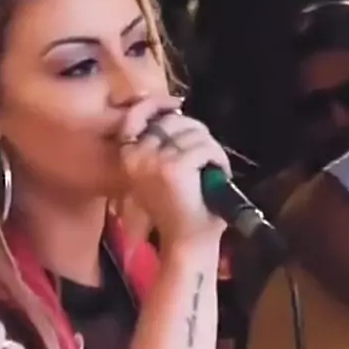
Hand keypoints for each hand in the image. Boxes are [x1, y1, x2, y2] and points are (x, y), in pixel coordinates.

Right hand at [118, 94, 229, 249]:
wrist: (187, 244)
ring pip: (193, 133)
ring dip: (211, 149)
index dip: (157, 104)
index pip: (136, 115)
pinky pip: (206, 148)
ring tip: (213, 171)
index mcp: (128, 158)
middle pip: (173, 121)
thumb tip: (175, 113)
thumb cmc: (179, 211)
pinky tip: (219, 175)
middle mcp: (137, 156)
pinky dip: (219, 159)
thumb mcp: (160, 173)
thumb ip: (162, 144)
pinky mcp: (175, 167)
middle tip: (207, 157)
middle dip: (196, 134)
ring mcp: (155, 160)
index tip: (175, 104)